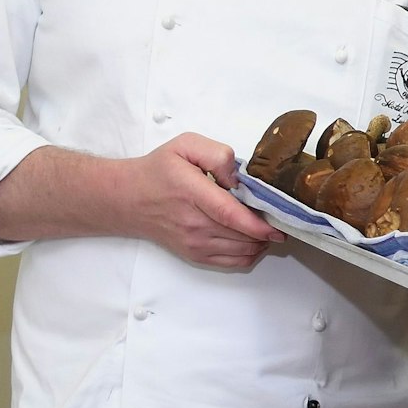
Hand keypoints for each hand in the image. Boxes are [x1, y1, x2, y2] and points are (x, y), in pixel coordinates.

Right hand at [114, 133, 283, 269]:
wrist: (127, 199)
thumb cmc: (158, 170)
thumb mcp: (185, 145)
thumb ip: (217, 154)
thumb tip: (237, 178)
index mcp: (192, 193)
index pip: (229, 214)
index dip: (257, 224)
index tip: (278, 225)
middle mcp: (193, 223)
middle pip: (240, 236)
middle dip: (267, 230)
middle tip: (279, 217)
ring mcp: (193, 243)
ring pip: (240, 251)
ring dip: (261, 242)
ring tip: (268, 226)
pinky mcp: (194, 254)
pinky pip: (232, 262)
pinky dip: (250, 254)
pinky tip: (255, 240)